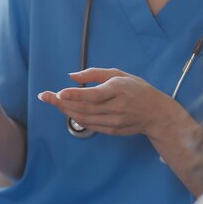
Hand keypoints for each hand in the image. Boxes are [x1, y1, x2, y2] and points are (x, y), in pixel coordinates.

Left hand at [38, 68, 183, 137]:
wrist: (157, 114)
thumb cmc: (138, 90)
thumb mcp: (120, 74)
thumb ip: (95, 74)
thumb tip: (72, 76)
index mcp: (120, 89)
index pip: (94, 94)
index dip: (75, 94)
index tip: (59, 92)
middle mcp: (117, 107)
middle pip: (84, 107)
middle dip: (62, 102)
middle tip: (45, 96)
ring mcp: (115, 121)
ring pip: (84, 118)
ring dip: (66, 110)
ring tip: (54, 102)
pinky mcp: (112, 130)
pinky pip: (89, 125)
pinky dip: (76, 117)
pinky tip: (69, 110)